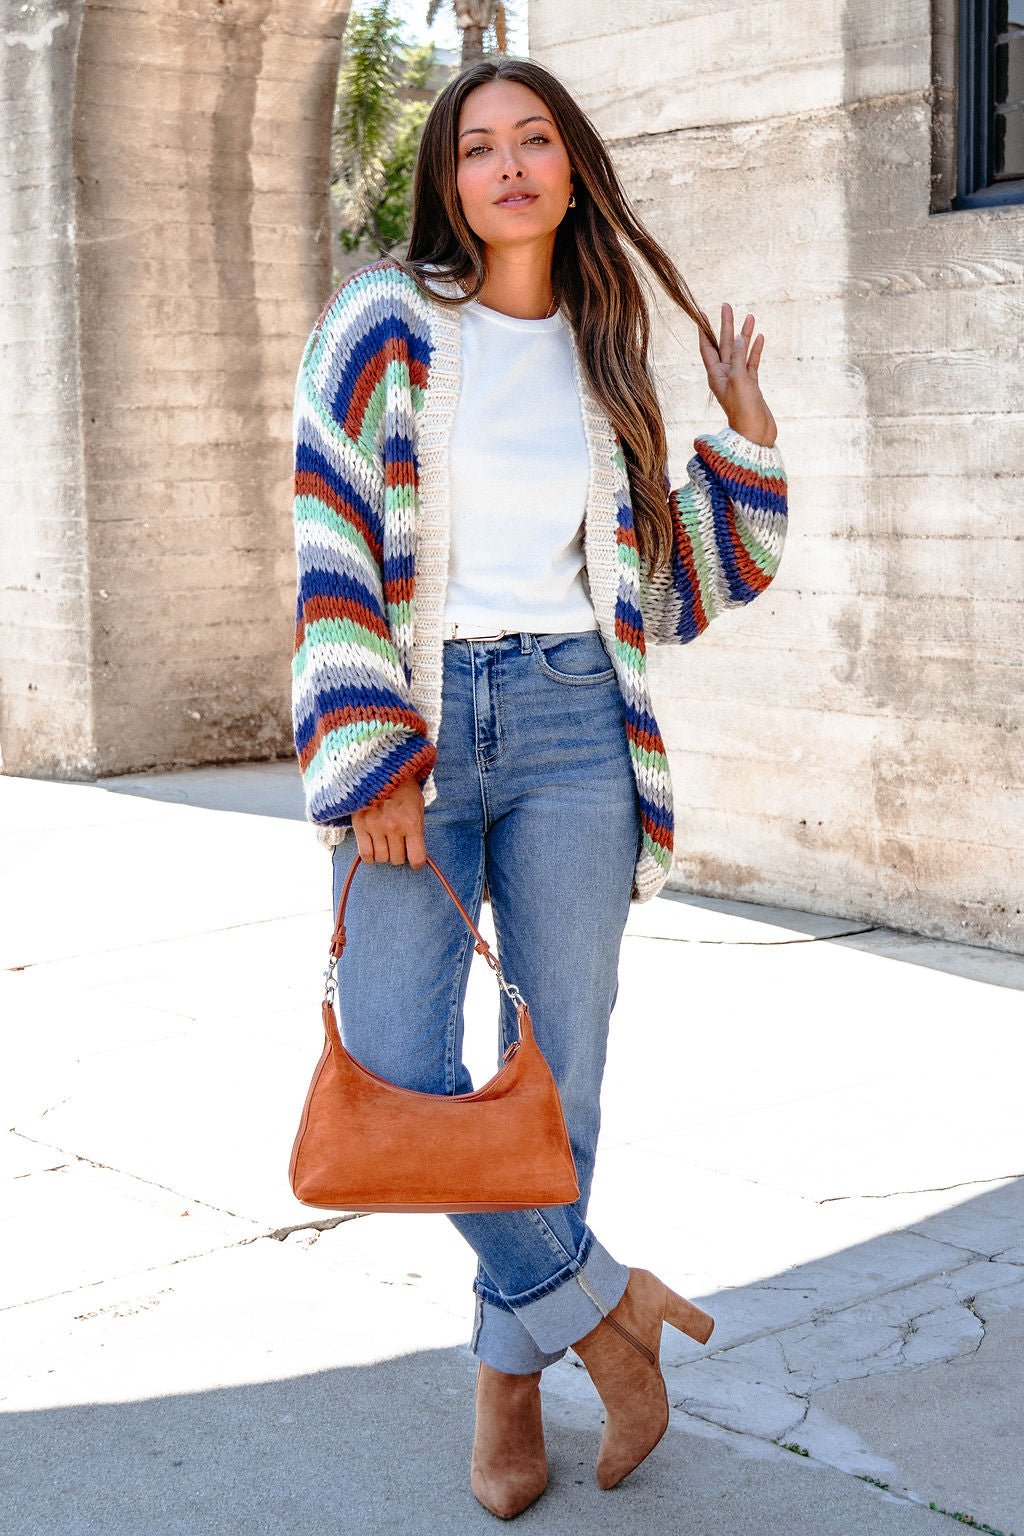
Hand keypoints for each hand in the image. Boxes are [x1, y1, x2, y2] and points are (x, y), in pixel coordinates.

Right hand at [352, 779, 426, 867]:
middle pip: (397, 859)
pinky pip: (365, 854)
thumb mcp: (418, 805)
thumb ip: (417, 828)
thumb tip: (415, 852)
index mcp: (411, 822)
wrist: (380, 769)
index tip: (414, 859)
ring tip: (385, 843)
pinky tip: (374, 847)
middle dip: (399, 854)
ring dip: (384, 854)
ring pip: (381, 858)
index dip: (417, 862)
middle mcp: (393, 827)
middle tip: (398, 845)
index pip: (417, 858)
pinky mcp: (360, 825)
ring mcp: (375, 827)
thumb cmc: (403, 788)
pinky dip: (370, 855)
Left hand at [698, 302, 777, 447]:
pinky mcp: (752, 385)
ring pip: (740, 351)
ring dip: (744, 335)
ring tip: (749, 316)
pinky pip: (752, 362)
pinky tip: (760, 337)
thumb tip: (738, 337)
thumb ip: (737, 357)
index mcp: (715, 375)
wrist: (755, 434)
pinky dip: (755, 350)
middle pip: (723, 345)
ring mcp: (739, 380)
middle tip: (726, 306)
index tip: (701, 313)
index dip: (704, 330)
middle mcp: (725, 375)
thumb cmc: (743, 410)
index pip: (707, 348)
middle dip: (725, 326)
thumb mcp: (738, 380)